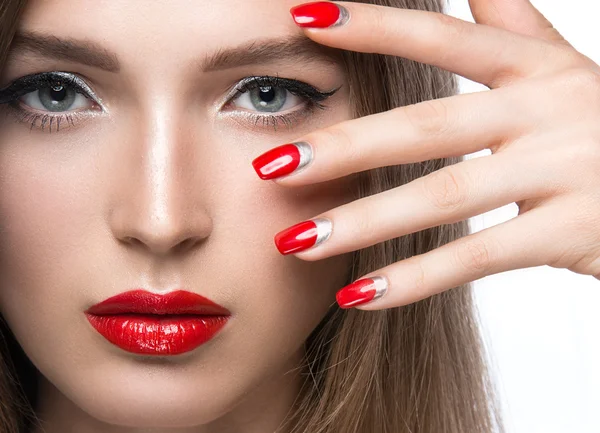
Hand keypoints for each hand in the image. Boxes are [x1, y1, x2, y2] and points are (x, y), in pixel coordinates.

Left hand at [251, 0, 599, 309]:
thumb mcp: (563, 69)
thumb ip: (515, 26)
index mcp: (538, 67)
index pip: (442, 37)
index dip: (373, 25)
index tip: (301, 19)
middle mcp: (550, 111)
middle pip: (427, 126)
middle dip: (345, 147)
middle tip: (272, 167)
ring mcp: (564, 173)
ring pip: (445, 197)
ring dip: (363, 222)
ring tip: (296, 242)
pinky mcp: (573, 233)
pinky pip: (477, 259)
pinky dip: (414, 279)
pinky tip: (359, 295)